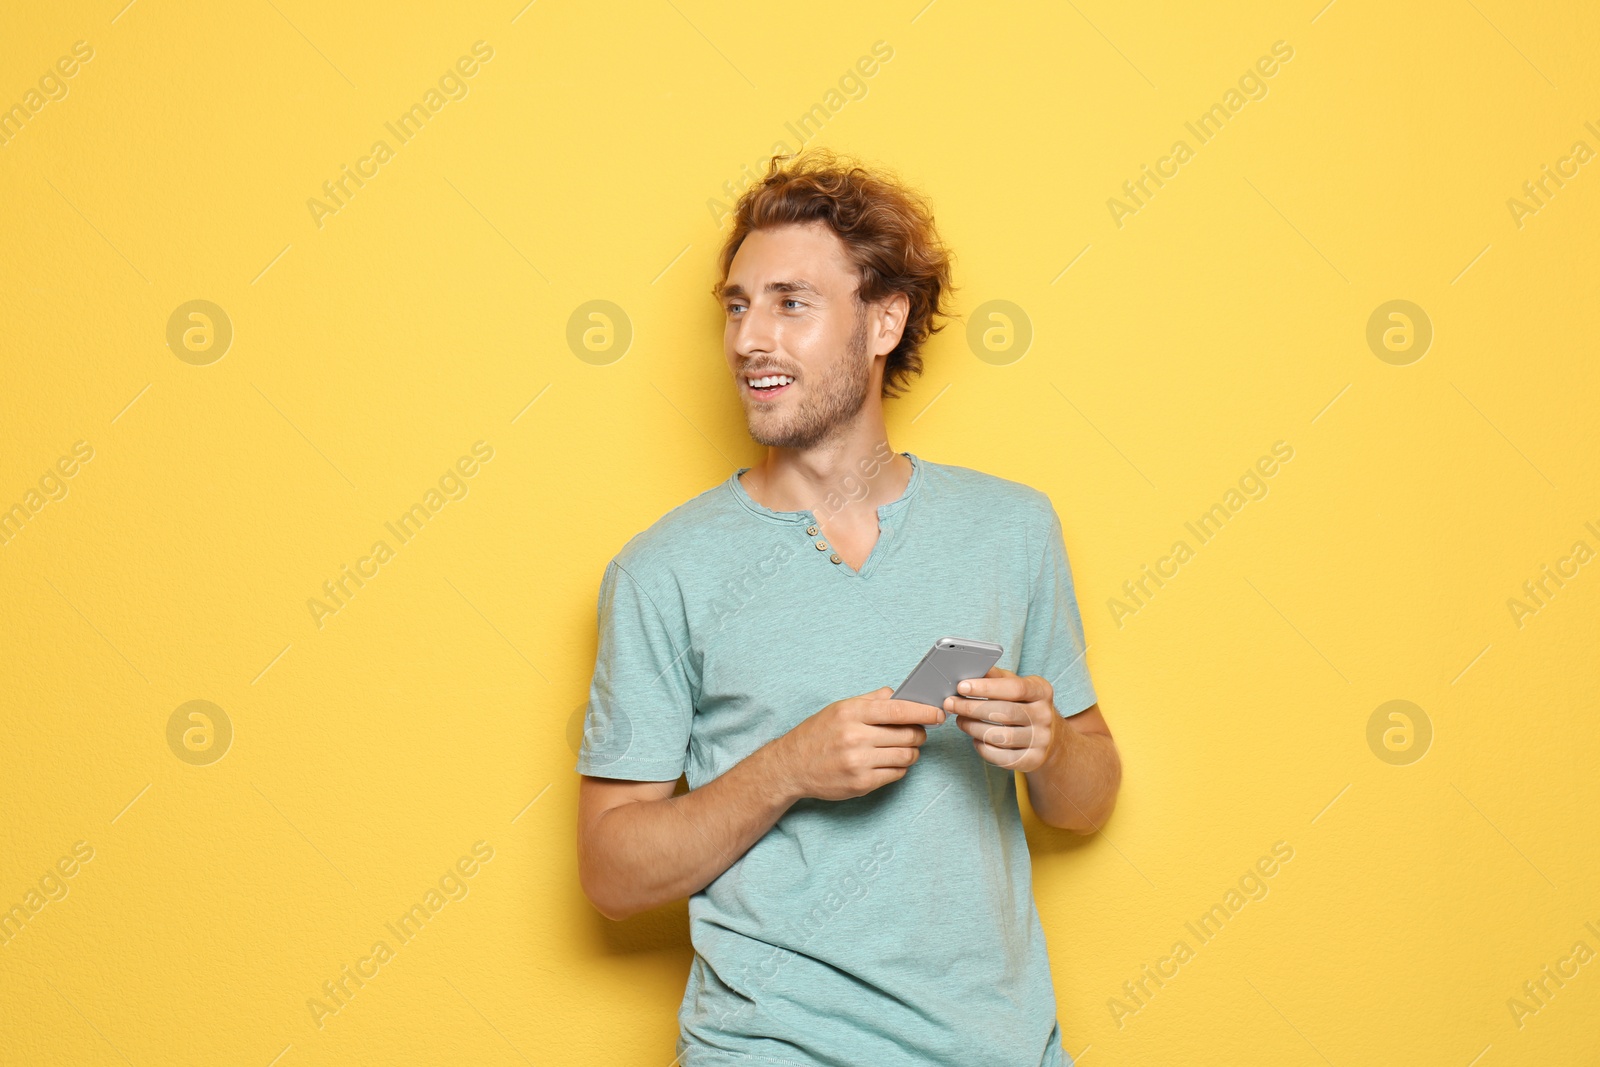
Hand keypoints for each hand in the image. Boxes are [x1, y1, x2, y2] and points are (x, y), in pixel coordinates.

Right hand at [776, 687, 944, 801]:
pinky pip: (896, 774)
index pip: (898, 710)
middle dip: (919, 733)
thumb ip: (871, 700)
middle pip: (908, 734)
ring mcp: (859, 763)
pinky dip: (900, 767)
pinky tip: (889, 761)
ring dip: (912, 751)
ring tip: (904, 747)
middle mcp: (855, 737)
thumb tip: (900, 695)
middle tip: (917, 731)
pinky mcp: (861, 784)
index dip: (923, 712)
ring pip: (906, 756)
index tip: (937, 713)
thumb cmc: (817, 734)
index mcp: (851, 713)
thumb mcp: (840, 708)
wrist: (791, 766)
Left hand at [943, 667, 1061, 773]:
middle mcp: (1045, 716)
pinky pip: (1001, 757)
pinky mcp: (1033, 760)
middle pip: (1005, 713)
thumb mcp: (1015, 685)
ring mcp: (1041, 740)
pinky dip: (982, 747)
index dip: (986, 688)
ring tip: (960, 720)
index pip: (1014, 688)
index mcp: (1042, 691)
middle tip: (951, 704)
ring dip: (973, 728)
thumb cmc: (1023, 704)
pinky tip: (975, 738)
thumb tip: (971, 668)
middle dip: (972, 708)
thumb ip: (995, 676)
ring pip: (1001, 737)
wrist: (1048, 735)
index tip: (961, 687)